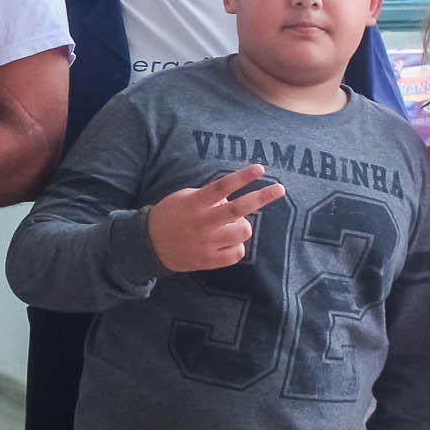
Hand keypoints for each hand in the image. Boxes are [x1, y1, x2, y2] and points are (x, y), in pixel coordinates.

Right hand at [145, 165, 287, 272]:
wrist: (149, 245)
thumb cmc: (171, 215)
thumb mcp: (185, 197)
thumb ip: (209, 196)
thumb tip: (234, 196)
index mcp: (194, 203)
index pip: (222, 187)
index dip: (242, 177)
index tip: (260, 169)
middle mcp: (202, 223)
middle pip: (238, 210)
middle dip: (262, 197)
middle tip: (280, 189)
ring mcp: (206, 243)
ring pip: (243, 232)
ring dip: (242, 225)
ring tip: (230, 225)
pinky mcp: (209, 260)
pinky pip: (237, 252)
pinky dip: (236, 245)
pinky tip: (225, 241)